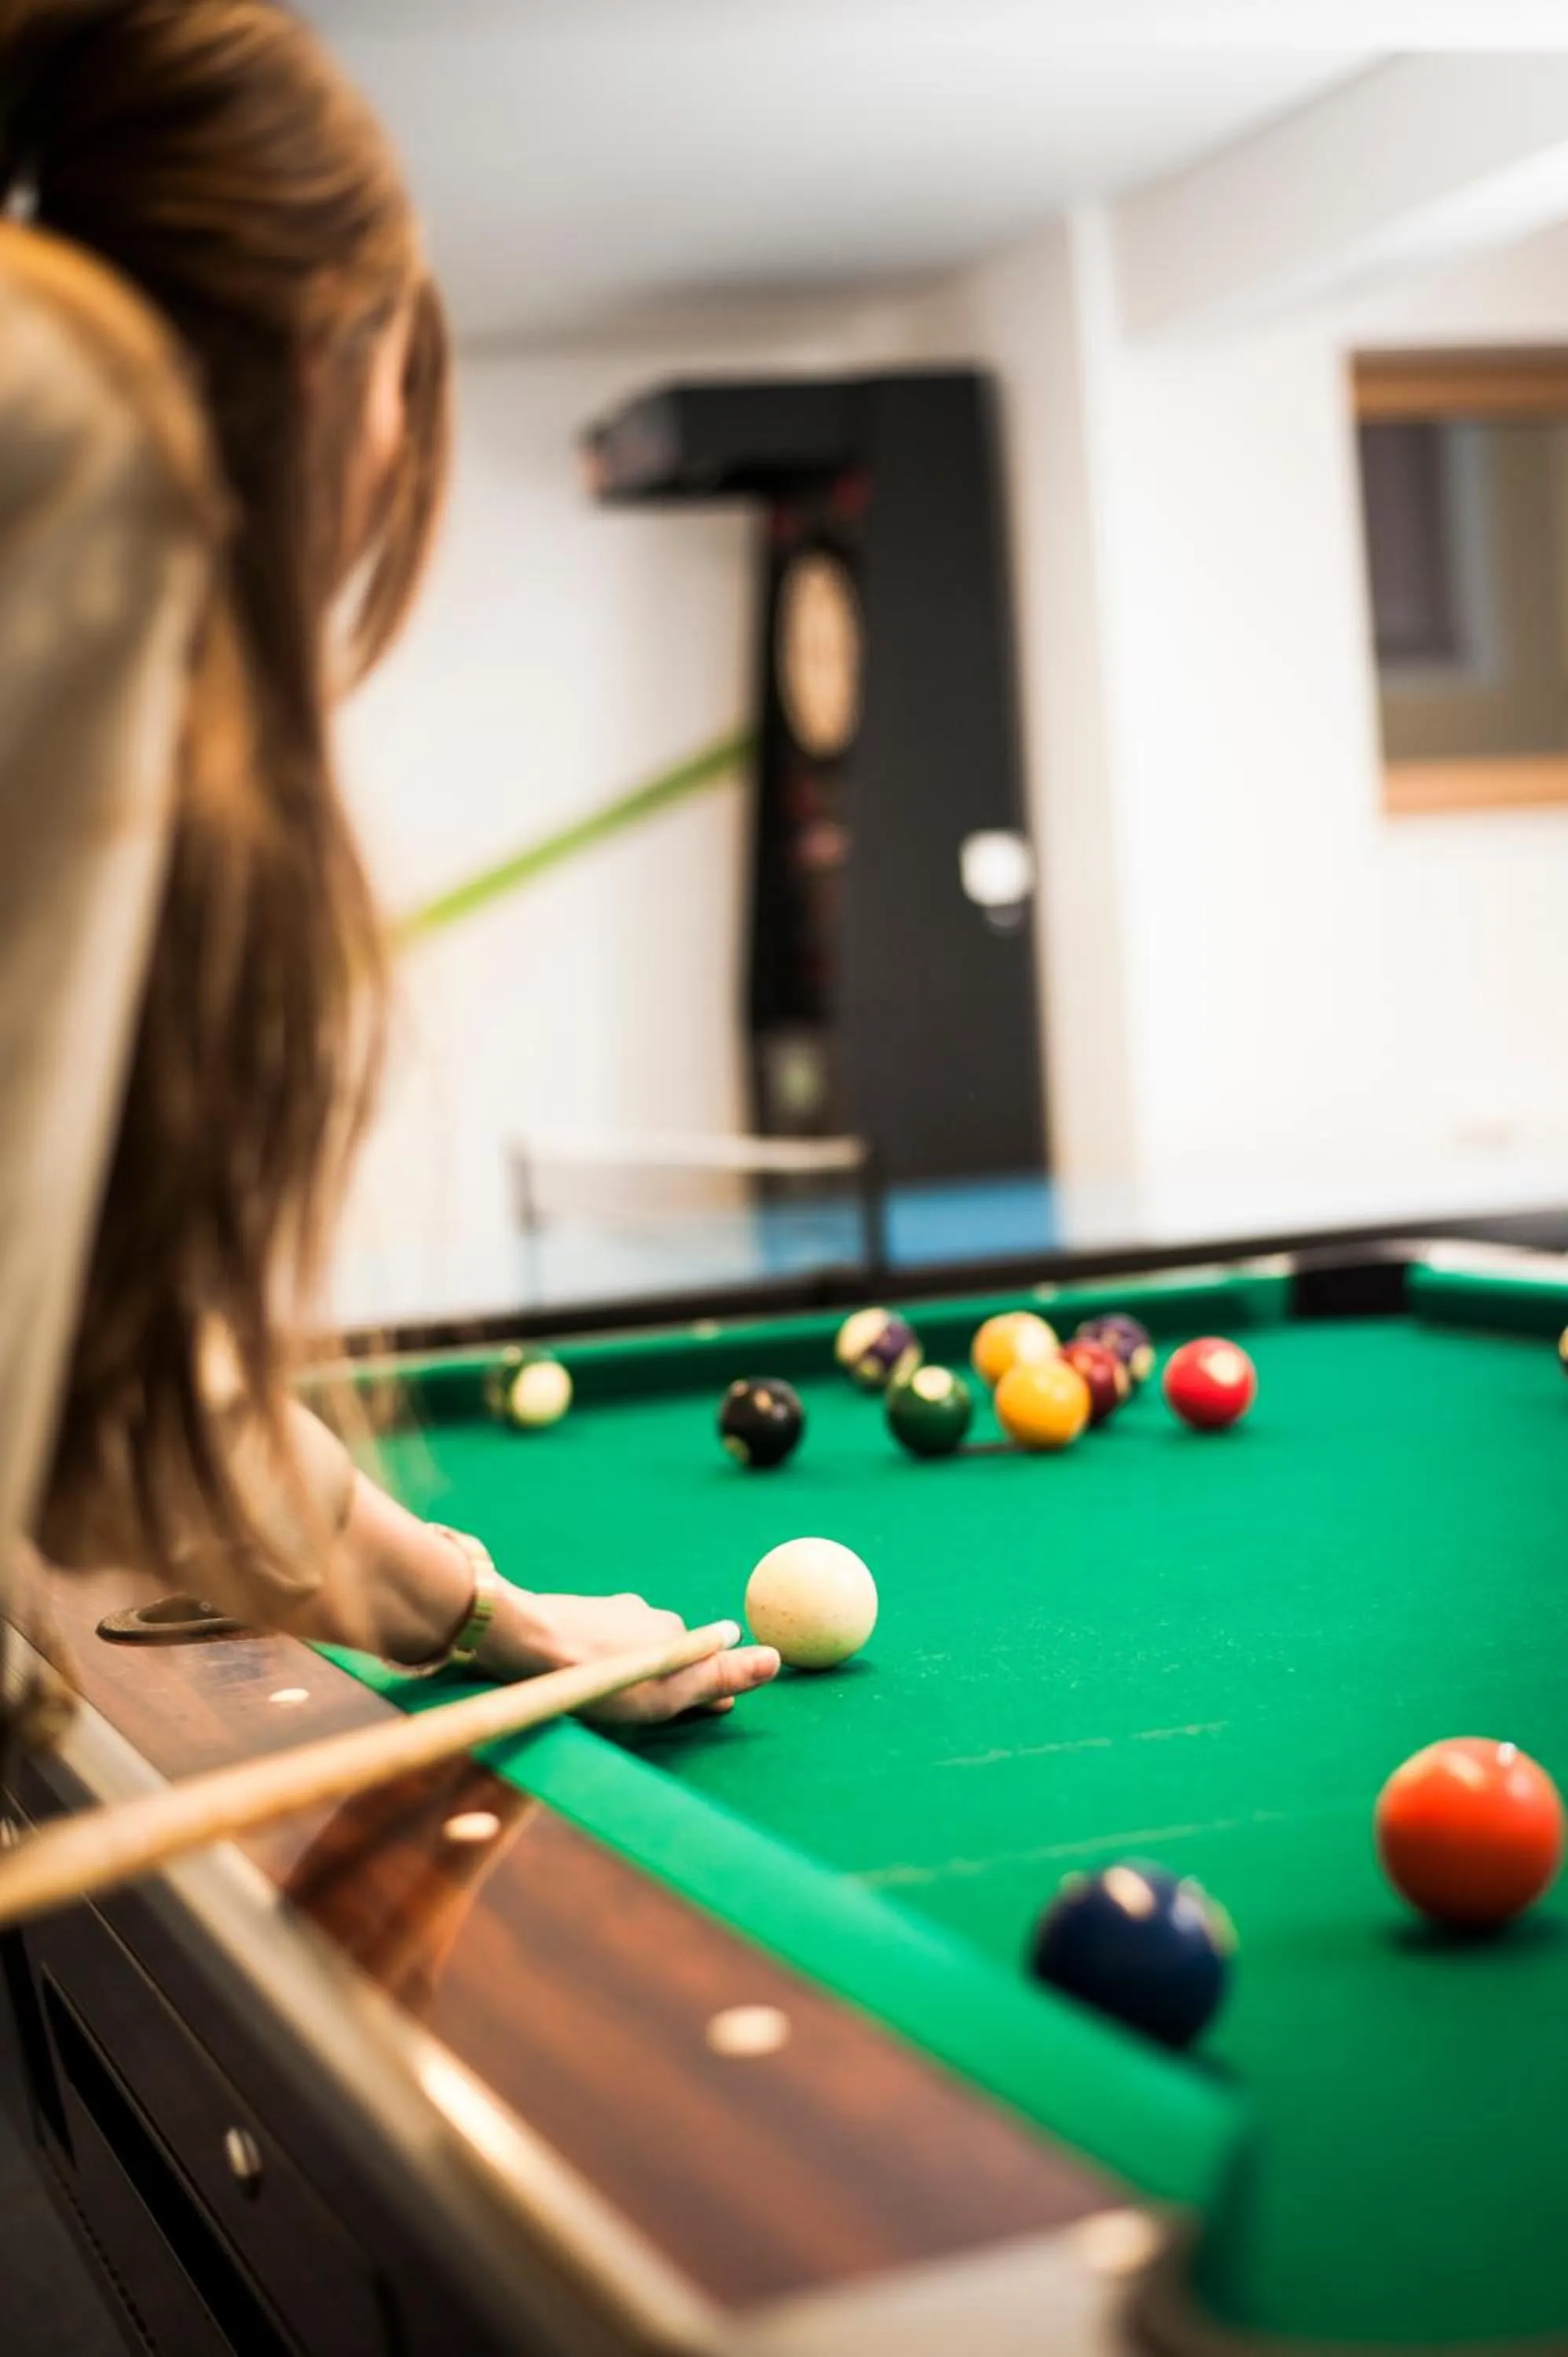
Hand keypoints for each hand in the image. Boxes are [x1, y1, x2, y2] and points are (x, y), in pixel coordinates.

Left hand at [482, 1589, 779, 1724]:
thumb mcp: (665, 1692)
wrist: (525, 1639)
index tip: (710, 1710)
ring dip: (634, 1667)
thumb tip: (776, 1659)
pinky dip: (603, 1658)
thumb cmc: (599, 1676)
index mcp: (676, 1632)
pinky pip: (602, 1640)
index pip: (706, 1662)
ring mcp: (611, 1610)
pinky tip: (585, 1673)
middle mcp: (650, 1614)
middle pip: (672, 1652)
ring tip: (614, 1695)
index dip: (708, 1690)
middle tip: (657, 1709)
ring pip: (636, 1644)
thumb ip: (717, 1678)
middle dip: (671, 1677)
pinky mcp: (578, 1612)